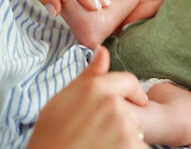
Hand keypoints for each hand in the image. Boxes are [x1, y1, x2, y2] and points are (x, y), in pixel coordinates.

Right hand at [27, 46, 148, 148]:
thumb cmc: (51, 134)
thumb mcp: (63, 100)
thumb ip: (89, 76)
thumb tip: (103, 51)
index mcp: (96, 88)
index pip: (128, 81)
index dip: (133, 92)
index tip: (137, 102)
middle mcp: (112, 104)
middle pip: (131, 109)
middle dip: (122, 120)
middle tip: (100, 133)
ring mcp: (123, 126)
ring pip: (135, 129)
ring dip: (125, 138)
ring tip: (100, 144)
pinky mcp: (130, 145)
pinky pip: (139, 145)